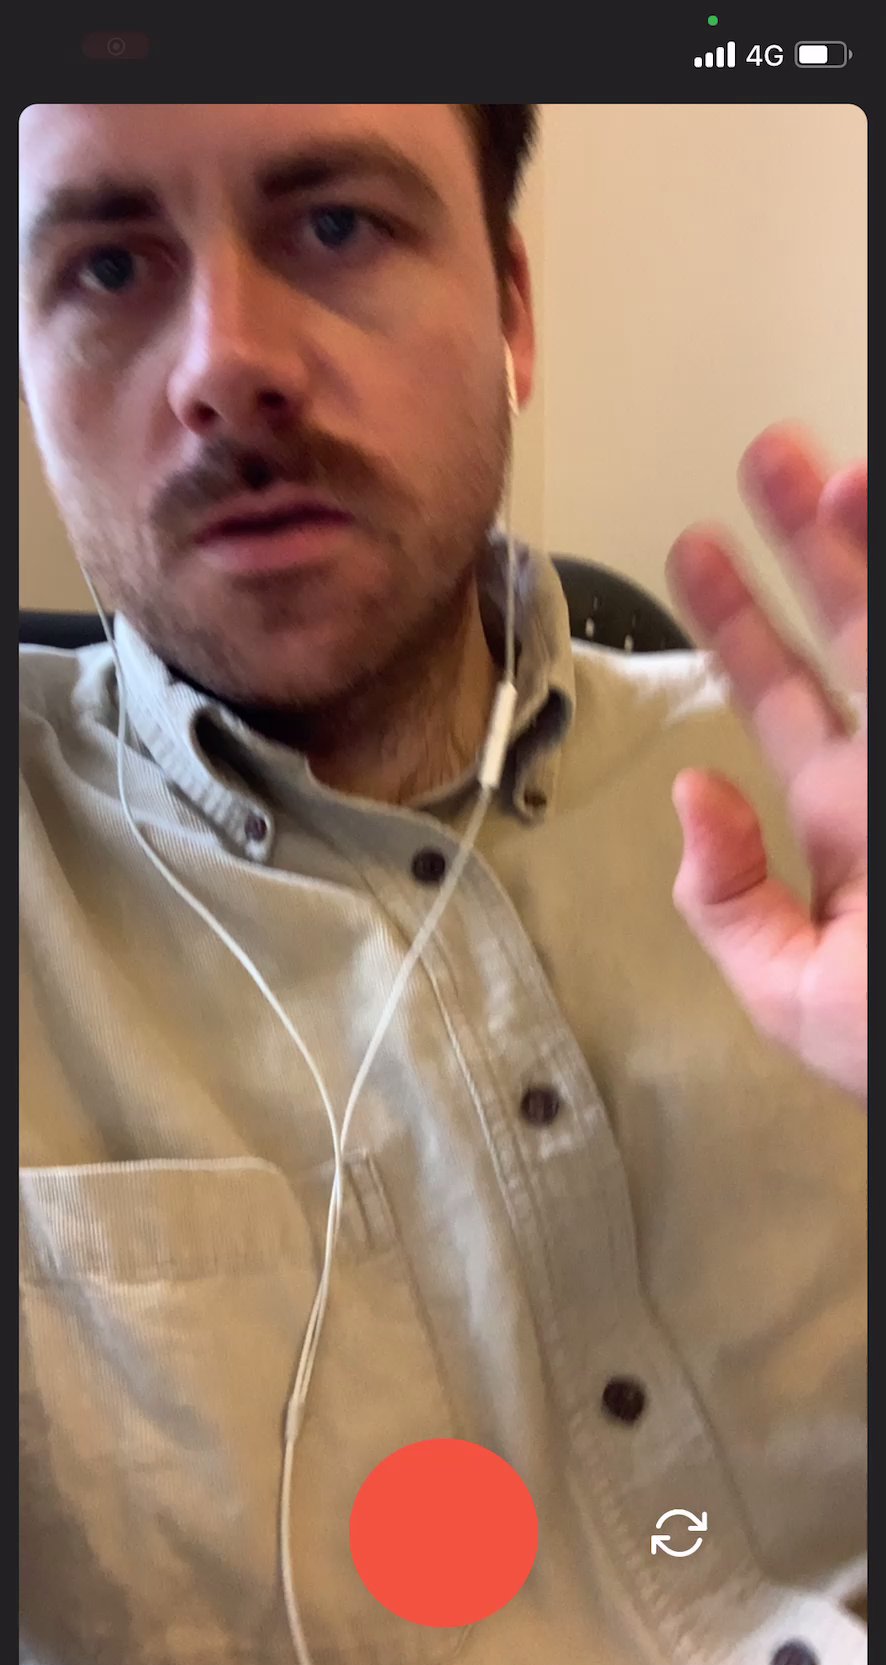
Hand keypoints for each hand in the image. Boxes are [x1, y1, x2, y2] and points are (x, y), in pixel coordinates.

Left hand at [666, 425, 866, 1104]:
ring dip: (871, 551)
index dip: (736, 622)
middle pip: (852, 632)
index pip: (782, 697)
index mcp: (846, 819)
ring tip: (838, 472)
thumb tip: (694, 795)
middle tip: (764, 454)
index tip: (692, 548)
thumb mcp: (792, 997)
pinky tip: (883, 514)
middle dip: (807, 545)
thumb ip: (731, 904)